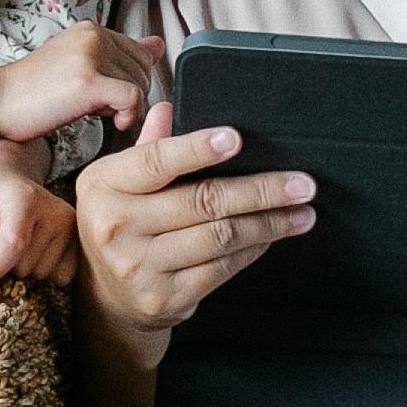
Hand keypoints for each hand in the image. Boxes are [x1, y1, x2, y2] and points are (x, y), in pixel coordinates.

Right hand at [0, 22, 158, 151]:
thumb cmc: (32, 92)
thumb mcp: (79, 65)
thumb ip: (119, 55)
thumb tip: (157, 45)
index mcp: (91, 30)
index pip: (140, 55)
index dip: (132, 82)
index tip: (110, 99)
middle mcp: (93, 36)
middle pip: (144, 71)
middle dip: (130, 96)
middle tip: (101, 109)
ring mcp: (90, 56)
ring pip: (140, 85)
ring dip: (126, 108)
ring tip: (96, 113)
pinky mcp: (88, 81)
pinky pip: (132, 98)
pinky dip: (127, 115)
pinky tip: (110, 122)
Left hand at [0, 148, 77, 289]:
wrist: (8, 180)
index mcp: (26, 200)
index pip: (13, 244)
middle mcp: (56, 214)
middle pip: (23, 266)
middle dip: (3, 265)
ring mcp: (71, 229)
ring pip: (39, 275)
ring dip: (22, 269)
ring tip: (16, 242)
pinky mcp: (78, 242)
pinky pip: (60, 278)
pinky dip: (43, 273)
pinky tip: (34, 252)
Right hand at [71, 98, 314, 358]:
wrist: (107, 297)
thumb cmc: (121, 223)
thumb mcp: (120, 182)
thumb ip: (149, 147)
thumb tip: (169, 109)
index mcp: (105, 185)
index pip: (156, 161)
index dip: (197, 149)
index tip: (236, 139)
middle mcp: (116, 226)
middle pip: (202, 201)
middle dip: (260, 191)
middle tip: (302, 184)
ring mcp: (139, 266)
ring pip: (220, 237)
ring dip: (269, 223)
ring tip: (302, 212)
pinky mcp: (163, 297)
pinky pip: (221, 268)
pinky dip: (253, 249)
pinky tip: (272, 236)